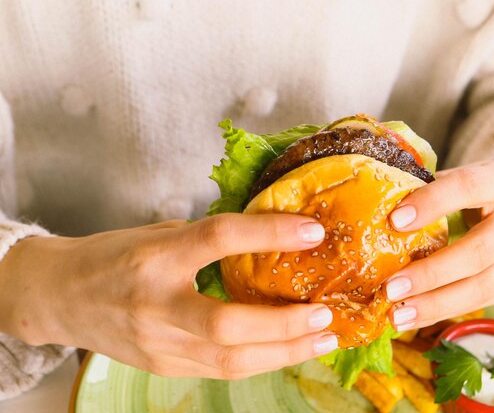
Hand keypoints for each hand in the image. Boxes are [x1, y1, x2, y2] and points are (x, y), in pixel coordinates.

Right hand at [0, 214, 337, 378]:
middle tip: (325, 313)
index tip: (312, 232)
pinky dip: (260, 361)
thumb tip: (267, 239)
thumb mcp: (159, 233)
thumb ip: (207, 240)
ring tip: (323, 340)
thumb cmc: (112, 256)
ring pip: (230, 362)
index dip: (269, 234)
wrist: (58, 296)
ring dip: (285, 353)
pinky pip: (220, 371)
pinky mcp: (162, 367)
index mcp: (155, 256)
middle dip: (285, 325)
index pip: (218, 239)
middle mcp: (155, 304)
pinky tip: (287, 350)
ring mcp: (158, 344)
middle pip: (228, 326)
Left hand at [384, 153, 493, 330]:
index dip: (432, 203)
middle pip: (478, 252)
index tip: (395, 221)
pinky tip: (415, 317)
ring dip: (434, 305)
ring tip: (397, 316)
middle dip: (431, 274)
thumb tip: (377, 212)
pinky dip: (443, 311)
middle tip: (391, 289)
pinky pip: (480, 301)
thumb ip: (428, 190)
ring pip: (481, 287)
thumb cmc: (482, 187)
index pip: (467, 187)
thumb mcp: (462, 176)